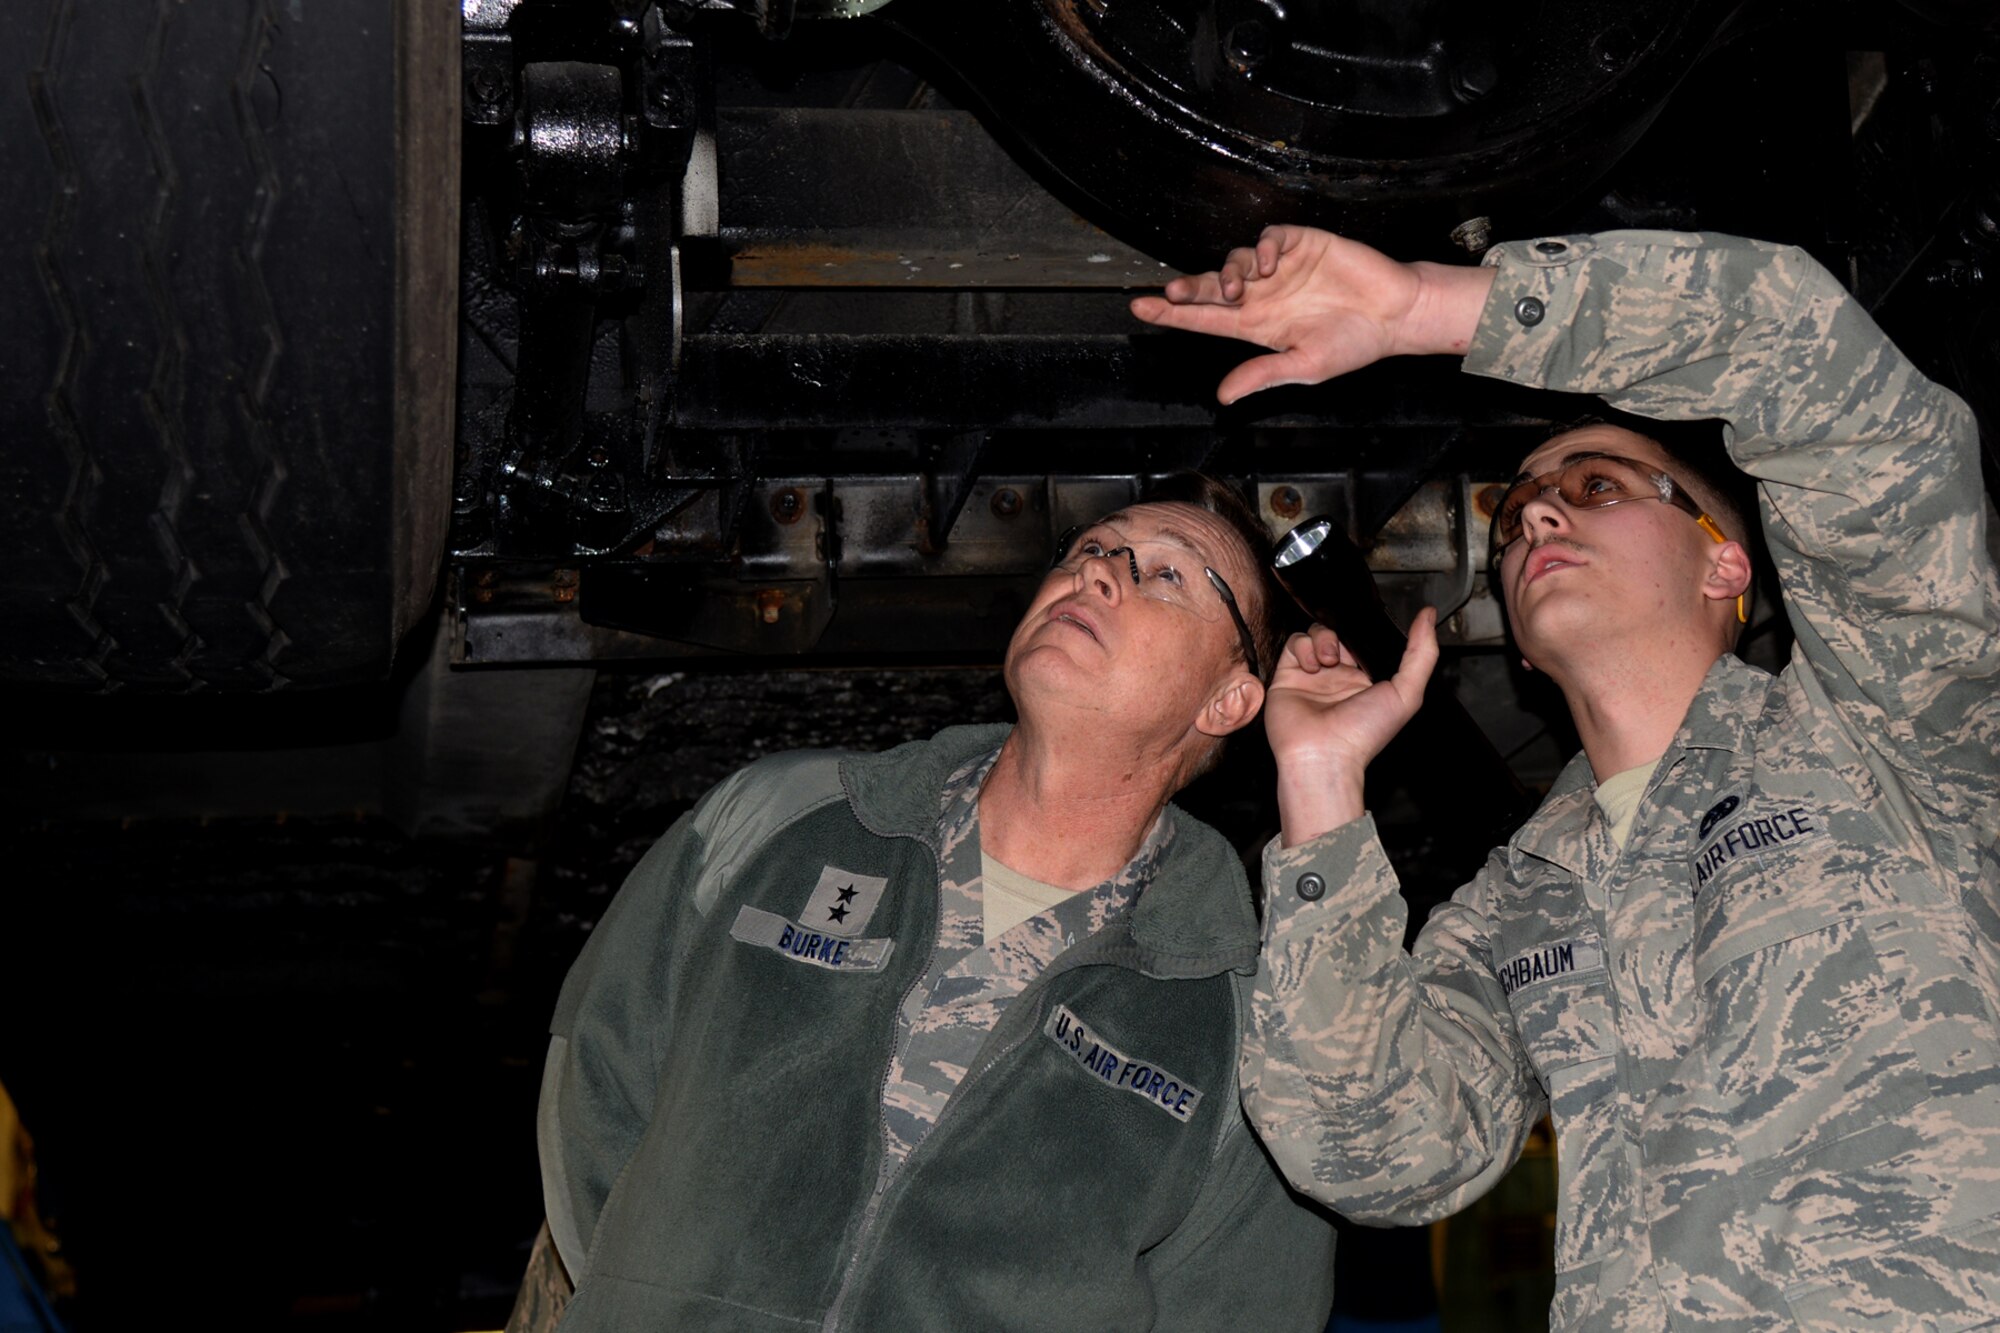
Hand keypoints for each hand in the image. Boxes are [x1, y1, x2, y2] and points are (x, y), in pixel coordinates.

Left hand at [1129, 225, 1494, 404]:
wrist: (1394, 315)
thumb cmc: (1352, 344)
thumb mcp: (1305, 366)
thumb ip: (1263, 374)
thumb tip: (1224, 395)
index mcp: (1256, 325)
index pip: (1205, 319)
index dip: (1172, 314)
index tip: (1140, 307)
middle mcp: (1261, 295)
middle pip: (1211, 286)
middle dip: (1189, 288)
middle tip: (1173, 293)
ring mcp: (1279, 268)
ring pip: (1234, 260)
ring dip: (1228, 270)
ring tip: (1241, 285)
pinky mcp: (1301, 244)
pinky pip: (1268, 239)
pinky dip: (1260, 247)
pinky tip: (1266, 262)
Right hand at [1265, 609, 1439, 845]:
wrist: (1323, 755)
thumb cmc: (1365, 734)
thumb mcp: (1406, 693)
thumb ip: (1421, 654)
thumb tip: (1428, 616)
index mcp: (1366, 680)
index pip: (1365, 642)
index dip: (1367, 633)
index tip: (1370, 634)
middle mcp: (1338, 676)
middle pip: (1340, 632)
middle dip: (1345, 634)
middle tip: (1348, 653)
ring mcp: (1312, 675)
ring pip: (1317, 633)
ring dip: (1324, 638)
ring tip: (1329, 660)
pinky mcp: (1288, 675)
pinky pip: (1295, 643)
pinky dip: (1304, 646)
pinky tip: (1312, 666)